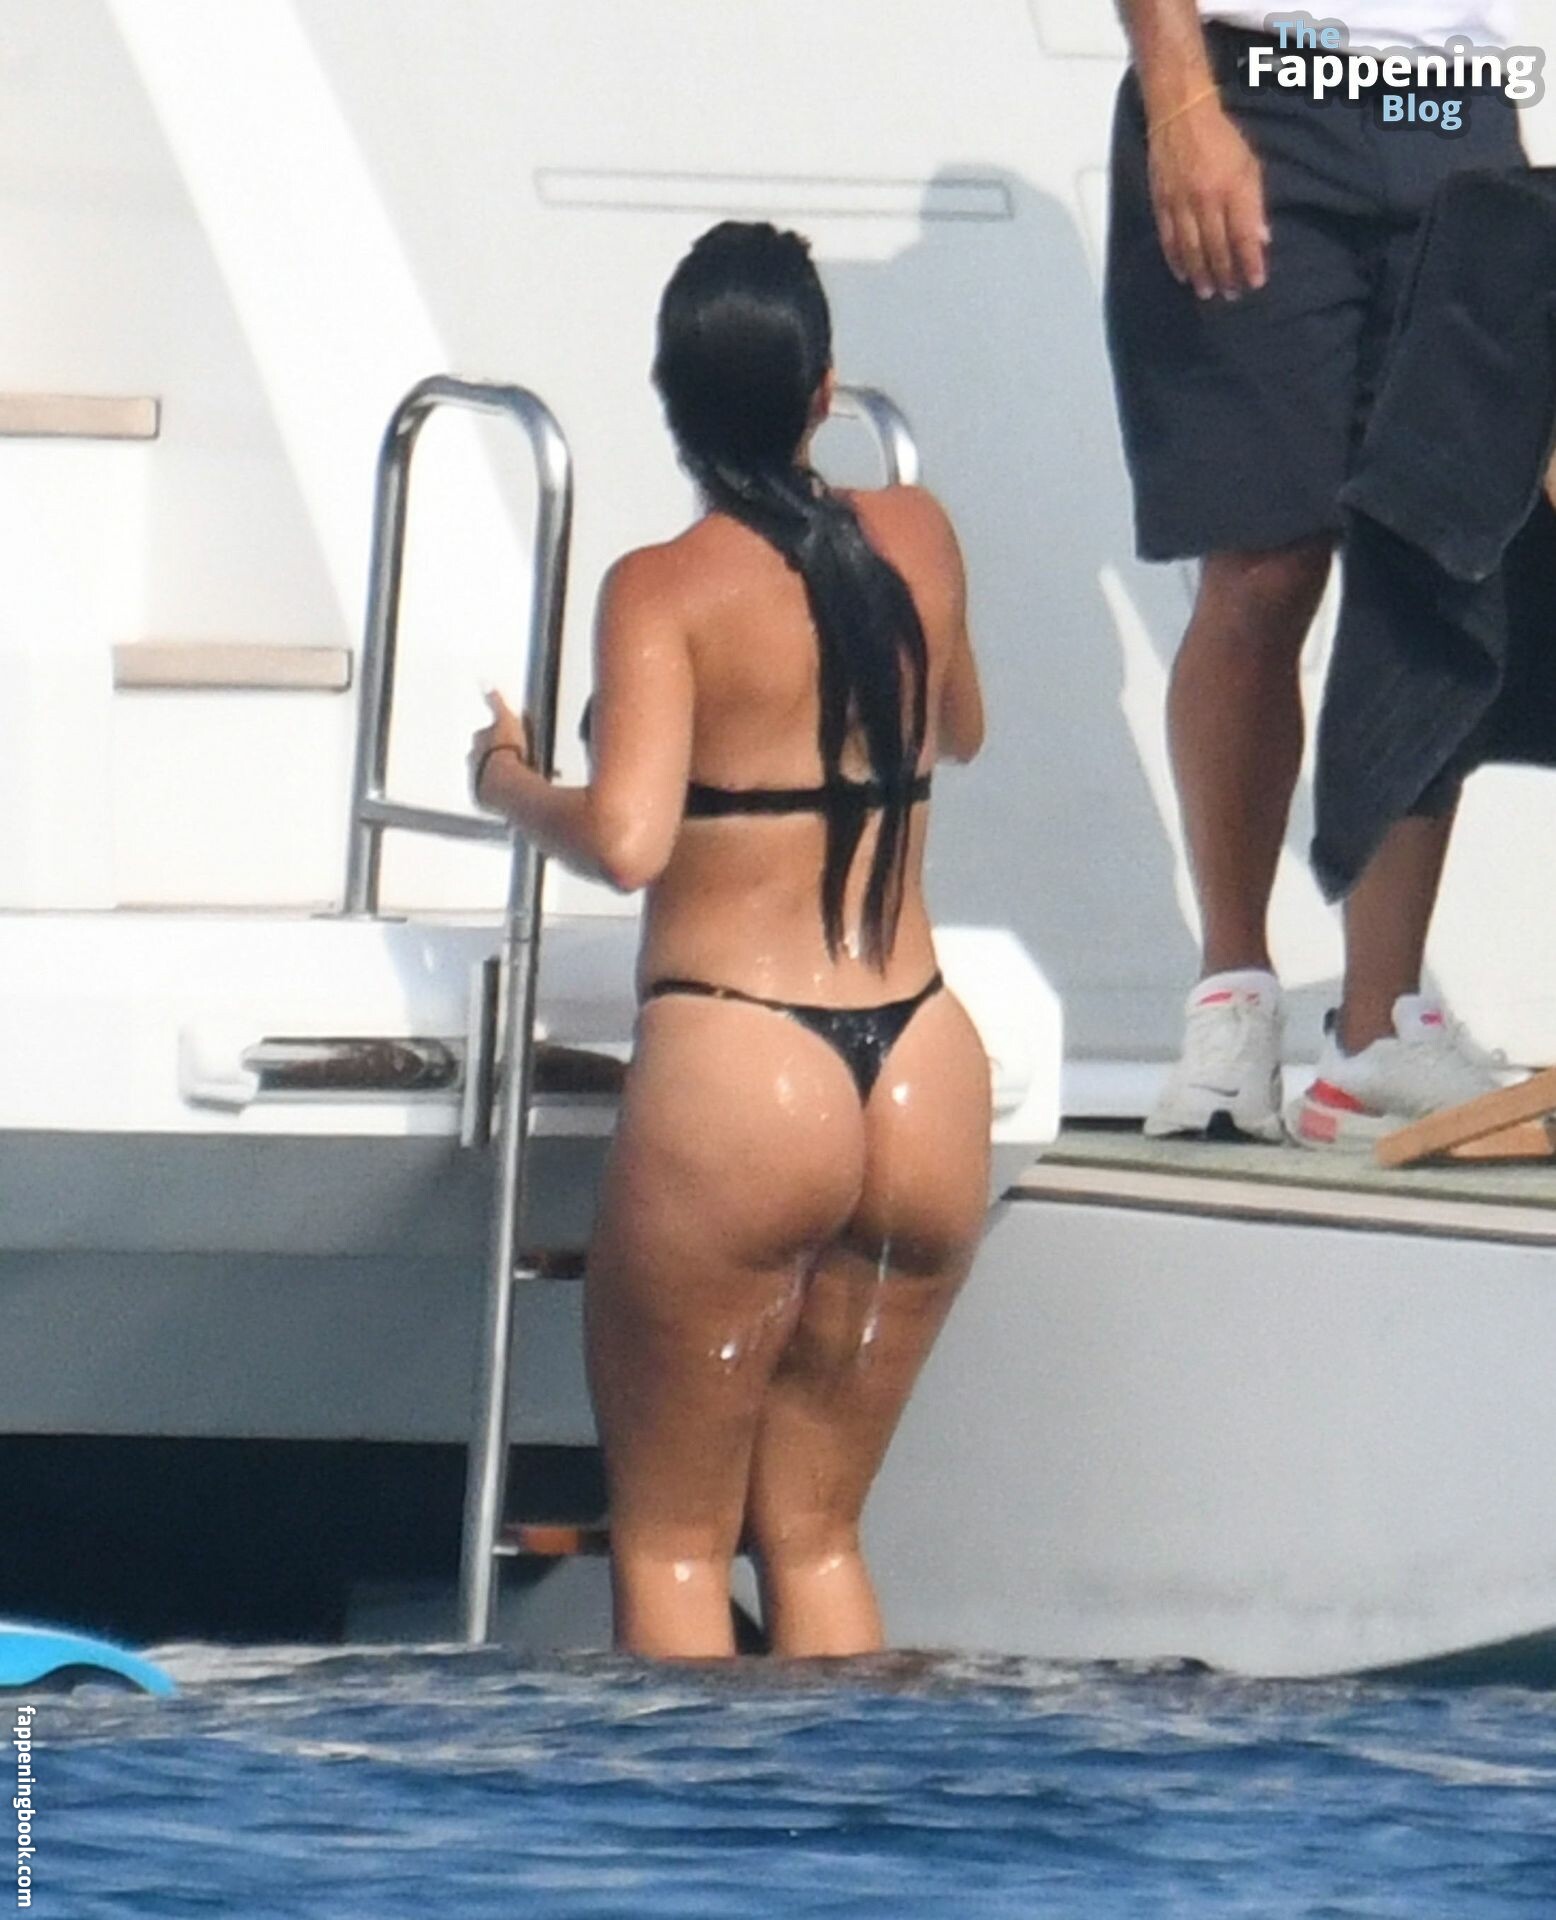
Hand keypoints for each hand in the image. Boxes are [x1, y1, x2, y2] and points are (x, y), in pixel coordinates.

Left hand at [469, 689, 534, 805]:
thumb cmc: (506, 752)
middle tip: (509, 760)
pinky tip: (510, 794)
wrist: (506, 785)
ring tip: (512, 780)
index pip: (482, 735)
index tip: (502, 739)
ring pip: (484, 776)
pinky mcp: (483, 799)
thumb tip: (483, 680)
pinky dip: (497, 793)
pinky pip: (489, 795)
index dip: (493, 736)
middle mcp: (473, 762)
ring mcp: (476, 781)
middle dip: (491, 757)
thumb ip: (495, 701)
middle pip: (480, 756)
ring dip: (494, 776)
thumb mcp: (505, 719)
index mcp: (478, 742)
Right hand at [1148, 99, 1268, 301]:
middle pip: (1217, 247)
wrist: (1181, 115)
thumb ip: (1255, 203)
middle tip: (1233, 294)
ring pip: (1192, 249)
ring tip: (1209, 293)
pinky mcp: (1162, 204)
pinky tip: (1184, 276)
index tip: (1256, 281)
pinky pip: (1169, 239)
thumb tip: (1262, 238)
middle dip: (1227, 274)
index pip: (1243, 235)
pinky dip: (1177, 261)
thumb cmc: (1221, 139)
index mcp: (1232, 188)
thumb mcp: (1249, 165)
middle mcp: (1207, 200)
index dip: (1250, 262)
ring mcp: (1181, 204)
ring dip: (1202, 275)